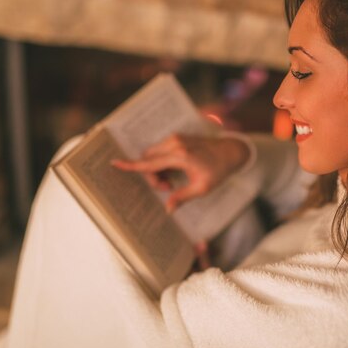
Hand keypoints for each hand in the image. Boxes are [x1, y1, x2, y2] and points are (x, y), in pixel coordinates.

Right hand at [111, 134, 249, 211]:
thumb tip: (168, 209)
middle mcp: (175, 143)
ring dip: (156, 170)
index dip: (131, 165)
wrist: (232, 151)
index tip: (115, 163)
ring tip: (172, 182)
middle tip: (167, 188)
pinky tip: (174, 173)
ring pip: (152, 155)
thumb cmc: (219, 170)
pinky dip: (161, 163)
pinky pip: (160, 151)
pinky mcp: (177, 138)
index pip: (150, 163)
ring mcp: (175, 138)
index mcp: (180, 156)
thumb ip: (183, 197)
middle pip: (148, 159)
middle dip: (151, 176)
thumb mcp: (203, 188)